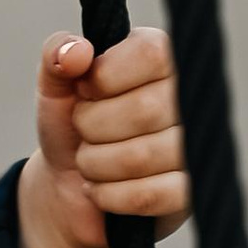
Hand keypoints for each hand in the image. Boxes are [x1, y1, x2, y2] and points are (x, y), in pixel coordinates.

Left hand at [16, 26, 188, 247]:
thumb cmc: (66, 129)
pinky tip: (107, 193)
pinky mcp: (191, 196)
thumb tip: (74, 50)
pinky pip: (156, 194)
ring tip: (92, 165)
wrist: (68, 194)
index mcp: (163, 61)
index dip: (109, 76)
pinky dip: (116, 196)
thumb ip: (57, 59)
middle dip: (94, 127)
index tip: (86, 90)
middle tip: (84, 136)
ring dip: (100, 164)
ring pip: (148, 153)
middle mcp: (189, 103)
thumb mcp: (52, 91)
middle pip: (148, 108)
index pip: (155, 53)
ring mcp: (195, 151)